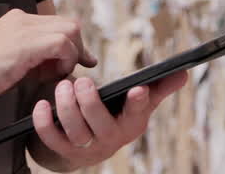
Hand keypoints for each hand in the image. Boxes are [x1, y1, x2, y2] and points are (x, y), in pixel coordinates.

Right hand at [0, 9, 97, 102]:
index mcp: (18, 21)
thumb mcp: (11, 60)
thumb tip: (59, 66)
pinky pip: (62, 44)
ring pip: (70, 31)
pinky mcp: (26, 42)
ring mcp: (24, 28)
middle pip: (69, 24)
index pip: (58, 24)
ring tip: (54, 73)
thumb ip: (33, 58)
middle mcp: (24, 19)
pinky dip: (65, 60)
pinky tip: (51, 75)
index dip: (71, 44)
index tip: (73, 62)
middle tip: (67, 69)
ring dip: (70, 55)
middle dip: (76, 49)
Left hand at [30, 71, 188, 168]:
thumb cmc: (114, 116)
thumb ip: (159, 88)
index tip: (138, 89)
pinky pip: (52, 140)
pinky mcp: (63, 151)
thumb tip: (183, 72)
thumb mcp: (138, 104)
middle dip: (91, 104)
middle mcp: (110, 140)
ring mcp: (86, 148)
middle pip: (102, 126)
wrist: (83, 147)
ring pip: (76, 132)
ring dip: (67, 108)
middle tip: (83, 81)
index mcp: (132, 124)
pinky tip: (40, 104)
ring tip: (63, 86)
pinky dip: (44, 123)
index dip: (138, 103)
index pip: (137, 114)